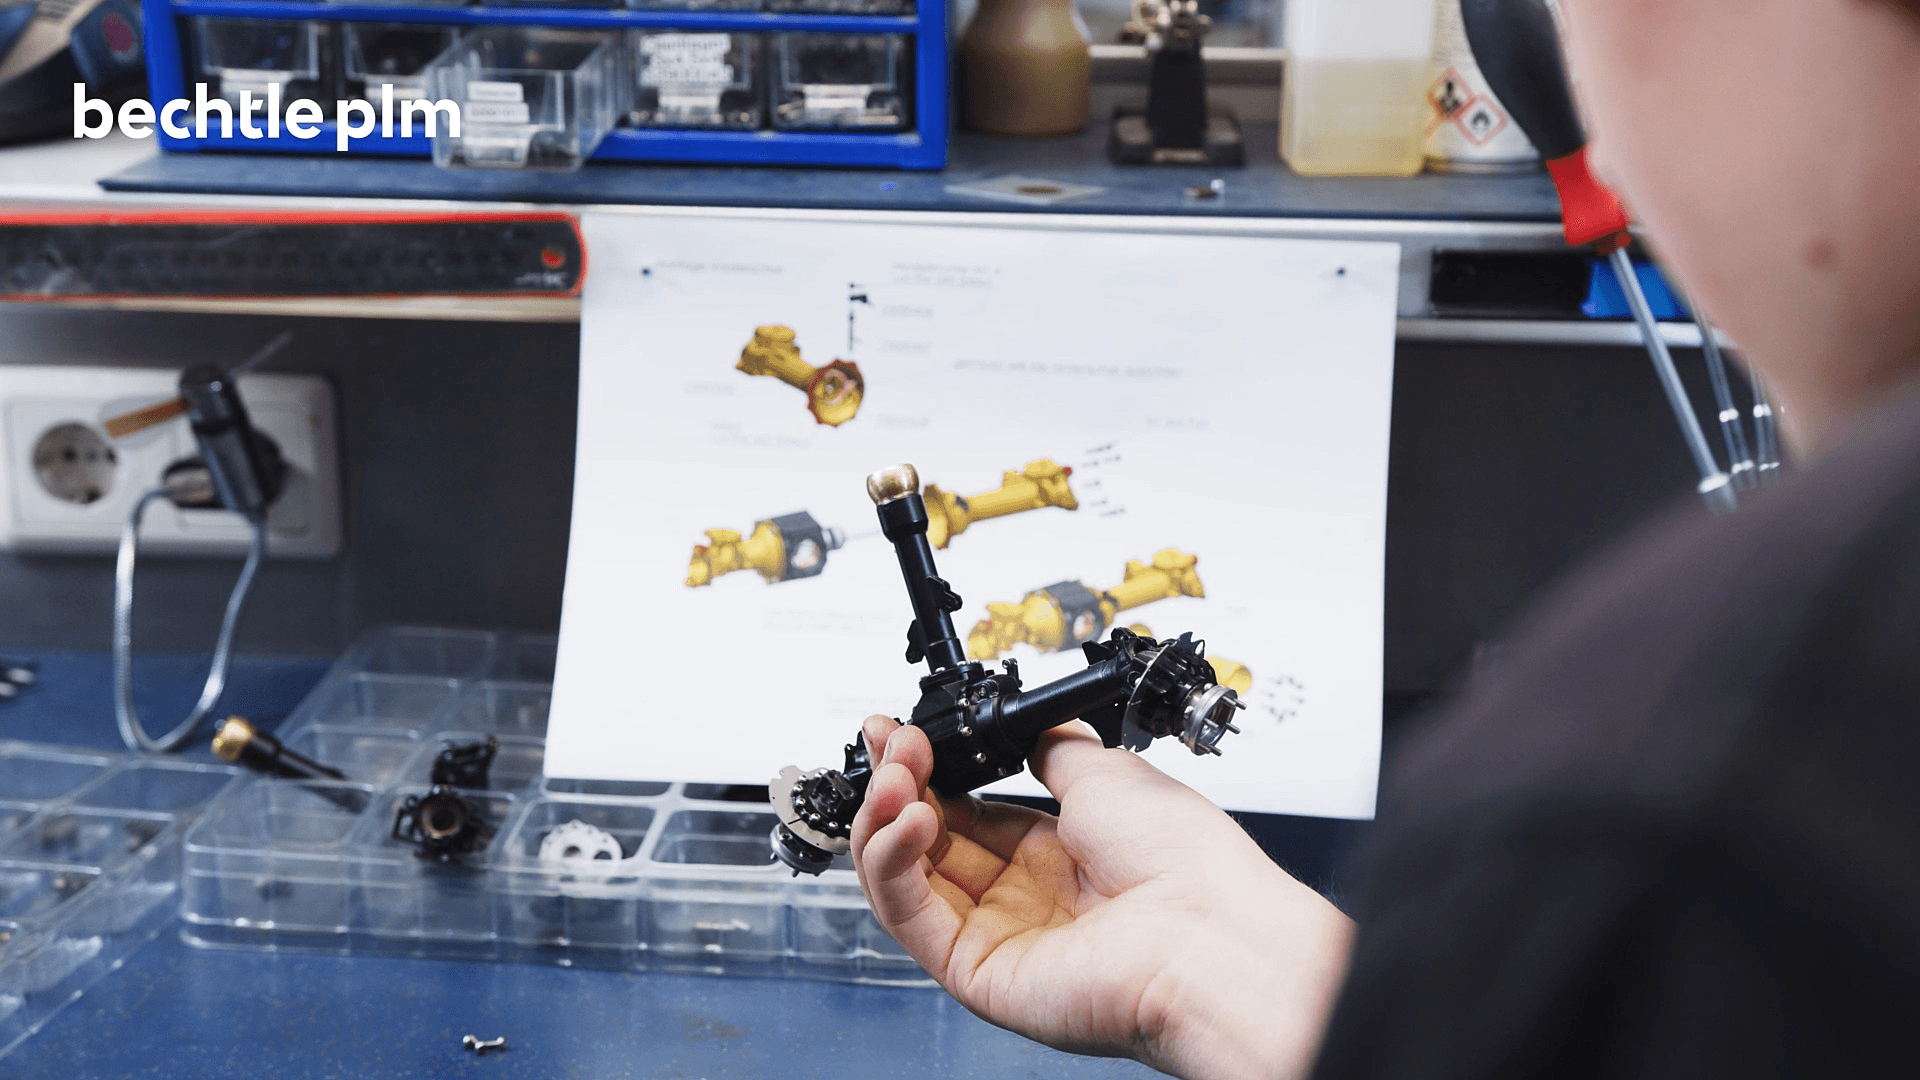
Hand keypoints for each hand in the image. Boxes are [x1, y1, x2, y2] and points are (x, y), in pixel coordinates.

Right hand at [850, 715, 1353, 1079]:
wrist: (1208, 931)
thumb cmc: (1183, 862)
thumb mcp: (1106, 773)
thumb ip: (1053, 751)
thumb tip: (1028, 728)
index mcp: (1056, 854)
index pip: (963, 812)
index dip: (926, 772)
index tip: (900, 734)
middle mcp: (1023, 899)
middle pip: (926, 842)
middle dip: (898, 784)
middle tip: (891, 743)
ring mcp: (997, 937)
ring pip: (906, 880)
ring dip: (885, 820)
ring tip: (894, 777)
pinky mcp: (975, 972)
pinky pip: (911, 918)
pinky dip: (893, 864)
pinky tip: (907, 818)